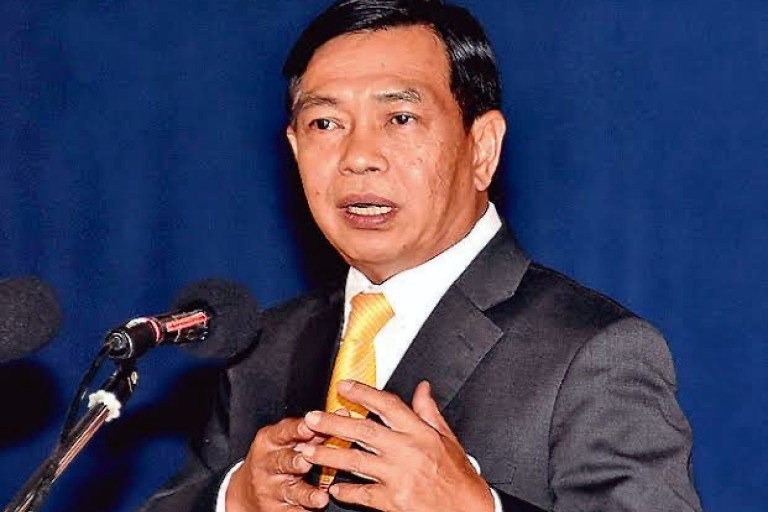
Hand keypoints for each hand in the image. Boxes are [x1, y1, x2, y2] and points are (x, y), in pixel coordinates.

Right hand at [226, 417, 328, 511]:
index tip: (310, 427)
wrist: (245, 490)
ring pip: (289, 491)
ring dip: (307, 494)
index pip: (284, 432)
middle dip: (296, 462)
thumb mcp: (285, 439)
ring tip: (321, 498)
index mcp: (270, 440)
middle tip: (308, 462)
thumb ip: (312, 429)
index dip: (297, 430)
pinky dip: (305, 511)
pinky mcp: (275, 509)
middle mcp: (267, 464)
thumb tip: (343, 414)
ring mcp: (270, 488)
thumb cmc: (275, 456)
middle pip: (283, 462)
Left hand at [296, 380, 494, 511]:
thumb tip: (422, 388)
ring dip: (328, 455)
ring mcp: (397, 477)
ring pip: (354, 461)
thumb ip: (430, 413)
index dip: (363, 393)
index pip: (387, 405)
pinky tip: (333, 487)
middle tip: (311, 418)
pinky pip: (361, 494)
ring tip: (308, 452)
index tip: (344, 386)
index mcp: (420, 433)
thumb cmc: (460, 479)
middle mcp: (406, 451)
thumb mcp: (449, 440)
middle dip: (332, 422)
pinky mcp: (393, 501)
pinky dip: (345, 491)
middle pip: (362, 430)